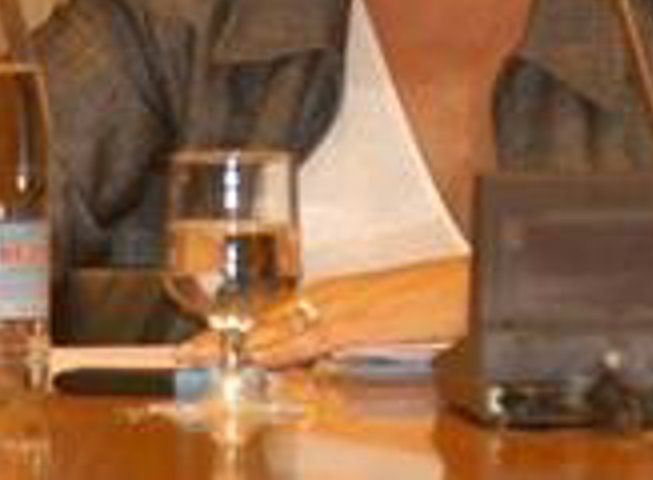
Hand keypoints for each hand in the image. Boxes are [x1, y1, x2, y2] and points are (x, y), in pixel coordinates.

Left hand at [180, 256, 468, 368]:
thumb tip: (310, 367)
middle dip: (223, 337)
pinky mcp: (361, 319)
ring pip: (279, 325)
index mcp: (334, 297)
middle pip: (265, 319)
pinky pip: (312, 334)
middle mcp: (332, 296)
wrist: (470, 286)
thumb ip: (342, 343)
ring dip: (238, 341)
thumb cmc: (432, 300)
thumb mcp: (379, 326)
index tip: (198, 348)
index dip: (233, 334)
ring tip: (200, 354)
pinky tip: (256, 352)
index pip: (273, 319)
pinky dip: (281, 343)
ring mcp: (344, 305)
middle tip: (182, 353)